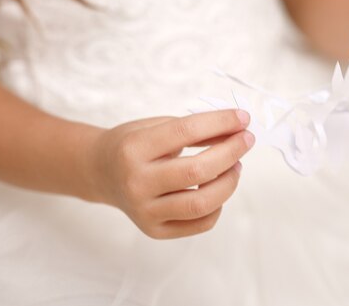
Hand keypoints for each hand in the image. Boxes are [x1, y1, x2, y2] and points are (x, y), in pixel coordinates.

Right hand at [88, 109, 254, 238]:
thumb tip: (237, 131)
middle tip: (246, 140)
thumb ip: (196, 129)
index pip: (186, 131)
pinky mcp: (154, 230)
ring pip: (202, 203)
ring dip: (229, 182)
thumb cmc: (134, 145)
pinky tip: (218, 188)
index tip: (243, 118)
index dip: (221, 122)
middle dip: (231, 152)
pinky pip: (200, 224)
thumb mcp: (157, 126)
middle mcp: (136, 182)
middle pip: (198, 171)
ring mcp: (144, 211)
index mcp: (134, 148)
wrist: (102, 172)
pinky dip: (218, 205)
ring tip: (236, 166)